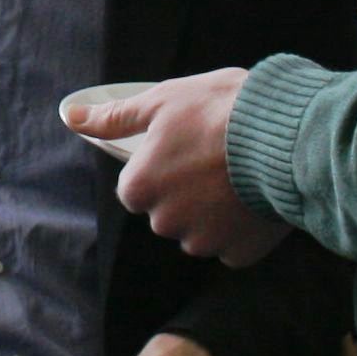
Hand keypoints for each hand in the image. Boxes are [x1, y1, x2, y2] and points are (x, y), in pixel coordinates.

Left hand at [73, 69, 292, 267]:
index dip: (163, 166)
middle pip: (168, 211)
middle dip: (188, 191)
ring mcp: (203, 242)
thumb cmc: (219, 111)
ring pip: (201, 231)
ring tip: (240, 175)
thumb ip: (114, 117)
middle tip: (217, 158)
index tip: (188, 148)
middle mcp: (164, 222)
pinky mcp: (239, 253)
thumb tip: (70, 116)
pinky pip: (234, 245)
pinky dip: (243, 227)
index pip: (138, 186)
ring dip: (216, 210)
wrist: (286, 135)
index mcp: (139, 188)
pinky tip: (255, 199)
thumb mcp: (161, 101)